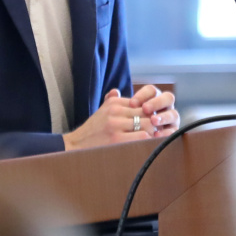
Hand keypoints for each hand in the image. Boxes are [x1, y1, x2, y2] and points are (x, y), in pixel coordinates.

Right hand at [62, 85, 178, 150]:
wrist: (75, 146)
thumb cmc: (91, 131)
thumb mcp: (100, 111)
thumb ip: (110, 99)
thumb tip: (118, 89)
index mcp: (114, 102)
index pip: (142, 104)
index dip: (150, 114)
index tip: (154, 122)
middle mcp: (115, 111)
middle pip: (147, 113)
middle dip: (155, 123)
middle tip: (160, 131)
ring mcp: (116, 125)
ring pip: (147, 124)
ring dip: (154, 132)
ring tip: (156, 139)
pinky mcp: (117, 139)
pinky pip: (142, 137)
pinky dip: (149, 141)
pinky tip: (149, 146)